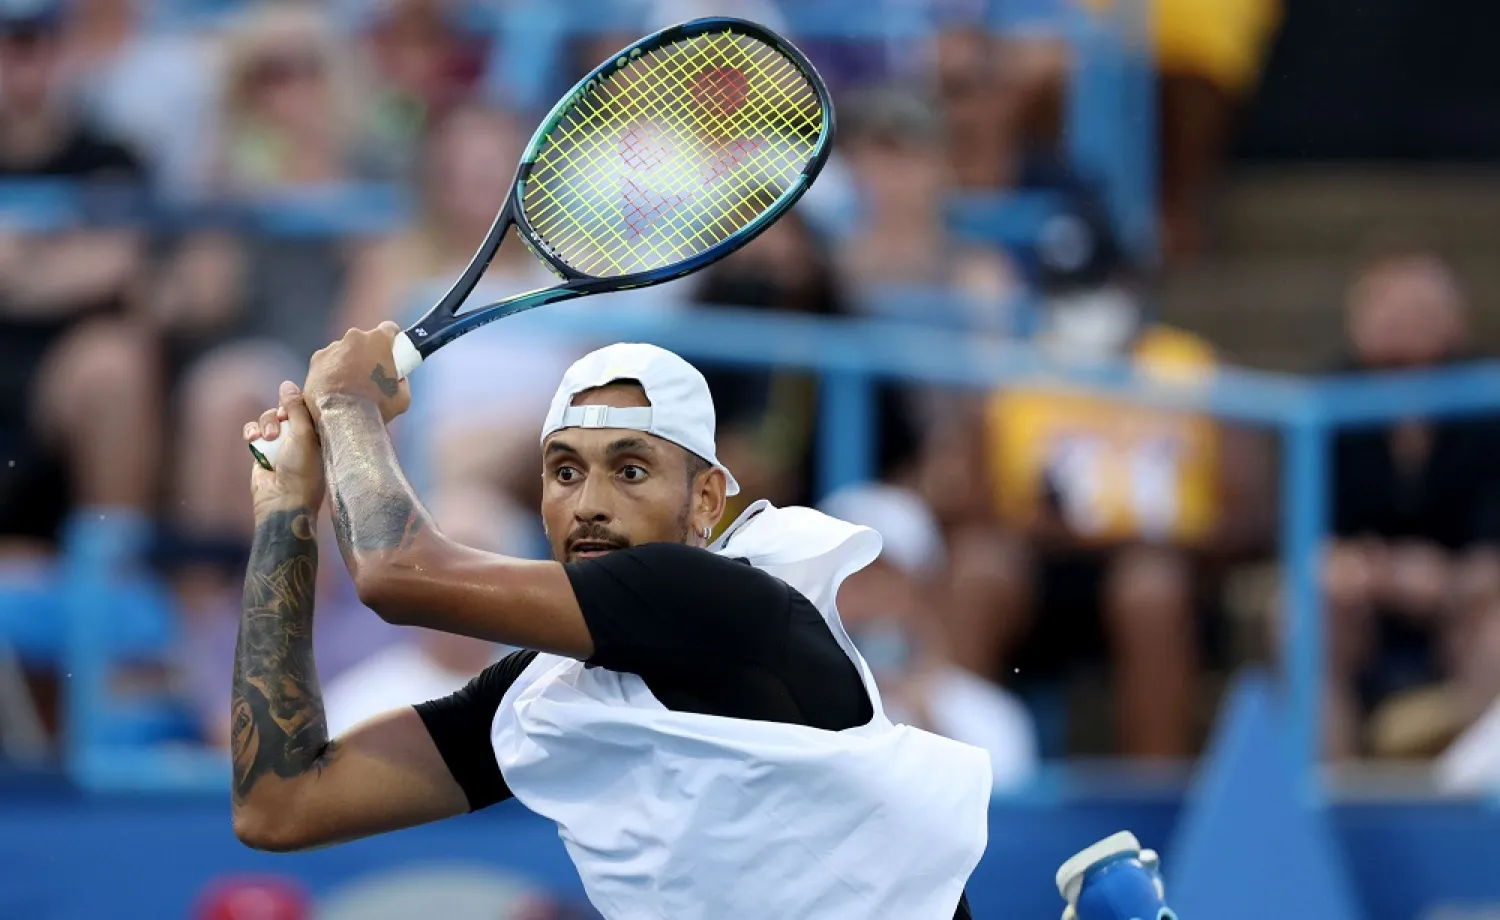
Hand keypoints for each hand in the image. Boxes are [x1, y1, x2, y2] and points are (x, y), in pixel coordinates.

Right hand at [247, 381, 325, 516]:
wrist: (282, 501)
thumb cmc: (302, 470)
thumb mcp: (304, 435)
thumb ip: (296, 408)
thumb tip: (286, 383)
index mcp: (319, 433)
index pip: (307, 407)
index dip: (298, 402)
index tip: (293, 404)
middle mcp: (300, 437)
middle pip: (285, 410)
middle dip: (279, 414)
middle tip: (279, 429)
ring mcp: (280, 444)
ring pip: (268, 418)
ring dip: (265, 423)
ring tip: (267, 438)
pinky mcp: (262, 451)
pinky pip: (254, 431)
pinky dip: (252, 431)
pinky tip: (252, 438)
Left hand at [302, 321, 410, 424]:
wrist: (342, 421)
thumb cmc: (375, 408)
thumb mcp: (402, 398)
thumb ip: (402, 382)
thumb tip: (398, 379)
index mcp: (378, 340)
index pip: (389, 328)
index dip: (392, 340)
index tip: (392, 351)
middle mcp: (354, 338)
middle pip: (364, 340)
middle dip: (367, 354)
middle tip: (370, 376)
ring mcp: (332, 348)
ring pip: (344, 351)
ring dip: (348, 362)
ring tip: (350, 387)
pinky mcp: (316, 360)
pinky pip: (328, 362)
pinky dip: (332, 372)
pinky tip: (335, 389)